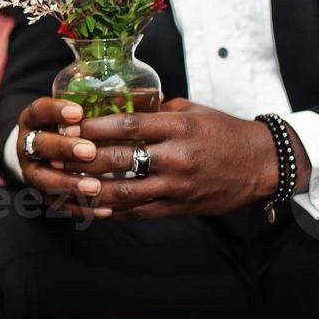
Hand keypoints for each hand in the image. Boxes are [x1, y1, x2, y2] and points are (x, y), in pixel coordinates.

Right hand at [16, 98, 107, 215]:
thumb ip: (105, 104)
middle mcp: (27, 145)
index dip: (56, 111)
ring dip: (71, 184)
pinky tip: (105, 210)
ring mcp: (32, 172)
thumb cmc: (71, 127)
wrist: (45, 153)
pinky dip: (82, 209)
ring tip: (95, 187)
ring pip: (45, 180)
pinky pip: (60, 205)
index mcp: (34, 119)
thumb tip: (154, 95)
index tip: (78, 112)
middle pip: (39, 146)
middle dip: (64, 149)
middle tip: (90, 151)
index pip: (39, 110)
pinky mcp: (43, 196)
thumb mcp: (77, 111)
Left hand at [23, 97, 312, 221]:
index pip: (127, 126)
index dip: (93, 127)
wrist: (262, 164)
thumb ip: (157, 110)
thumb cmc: (223, 131)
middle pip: (119, 160)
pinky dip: (112, 212)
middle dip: (83, 160)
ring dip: (90, 191)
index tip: (68, 125)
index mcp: (177, 127)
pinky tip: (90, 208)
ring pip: (125, 192)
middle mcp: (176, 157)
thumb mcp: (192, 111)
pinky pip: (139, 213)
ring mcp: (177, 186)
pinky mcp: (180, 207)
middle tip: (55, 156)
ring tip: (64, 185)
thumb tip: (120, 105)